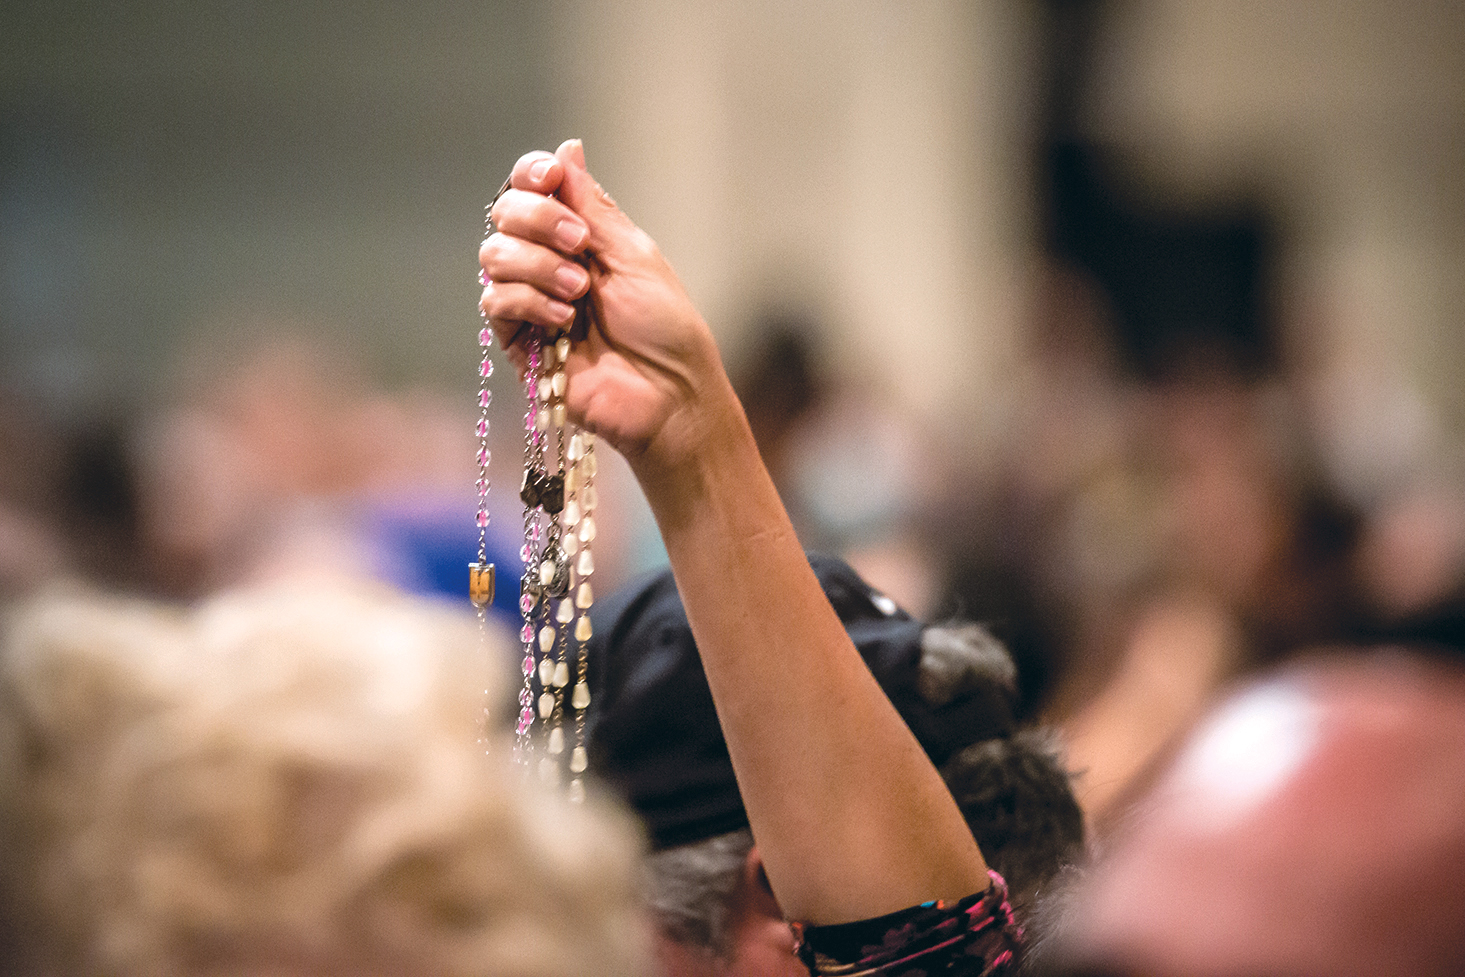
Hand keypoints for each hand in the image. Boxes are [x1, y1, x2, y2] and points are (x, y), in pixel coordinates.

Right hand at [479, 140, 732, 471]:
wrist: (668, 394)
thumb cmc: (665, 327)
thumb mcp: (633, 254)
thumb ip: (592, 206)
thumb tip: (568, 147)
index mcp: (580, 236)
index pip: (533, 189)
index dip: (532, 175)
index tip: (550, 177)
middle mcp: (548, 262)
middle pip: (505, 215)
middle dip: (537, 220)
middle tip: (579, 246)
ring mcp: (530, 301)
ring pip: (493, 256)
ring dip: (536, 265)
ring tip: (579, 293)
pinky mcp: (518, 342)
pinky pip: (495, 302)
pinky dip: (527, 302)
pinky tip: (563, 321)